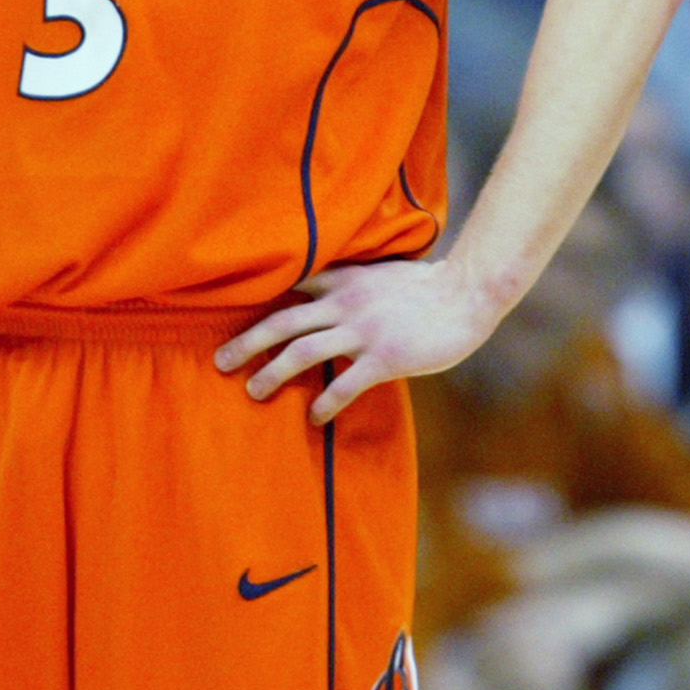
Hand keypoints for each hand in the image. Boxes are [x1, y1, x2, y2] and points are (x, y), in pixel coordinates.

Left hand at [217, 260, 503, 423]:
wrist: (468, 293)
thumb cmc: (429, 286)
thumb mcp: (382, 273)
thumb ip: (353, 284)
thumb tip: (328, 299)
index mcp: (345, 280)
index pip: (291, 289)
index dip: (259, 304)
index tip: (232, 320)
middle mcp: (346, 303)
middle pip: (283, 322)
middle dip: (248, 343)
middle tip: (221, 362)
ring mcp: (364, 330)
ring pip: (303, 351)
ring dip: (273, 373)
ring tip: (253, 392)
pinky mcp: (385, 356)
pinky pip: (344, 383)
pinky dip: (324, 401)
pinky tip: (314, 416)